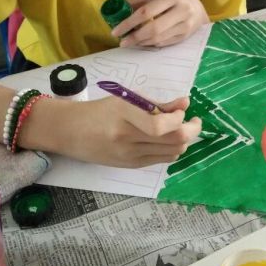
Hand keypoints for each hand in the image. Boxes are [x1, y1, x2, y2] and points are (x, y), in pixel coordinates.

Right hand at [63, 95, 200, 167]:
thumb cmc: (99, 111)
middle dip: (191, 130)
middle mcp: (126, 137)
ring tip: (181, 128)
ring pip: (172, 152)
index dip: (178, 119)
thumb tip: (184, 104)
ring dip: (183, 140)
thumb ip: (156, 103)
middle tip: (194, 121)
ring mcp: (129, 155)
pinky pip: (162, 159)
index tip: (182, 110)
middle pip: (173, 141)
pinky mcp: (131, 165)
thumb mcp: (126, 99)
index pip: (160, 125)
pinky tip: (168, 139)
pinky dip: (172, 149)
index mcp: (124, 114)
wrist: (71, 132)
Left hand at [113, 0, 209, 47]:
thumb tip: (119, 8)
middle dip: (134, 37)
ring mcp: (185, 26)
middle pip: (153, 28)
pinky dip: (150, 44)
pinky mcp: (185, 37)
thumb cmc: (174, 0)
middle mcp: (182, 12)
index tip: (116, 30)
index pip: (146, 12)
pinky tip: (142, 43)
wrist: (199, 9)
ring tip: (130, 42)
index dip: (129, 22)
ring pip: (158, 38)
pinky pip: (164, 43)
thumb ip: (141, 1)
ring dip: (141, 42)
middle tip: (122, 42)